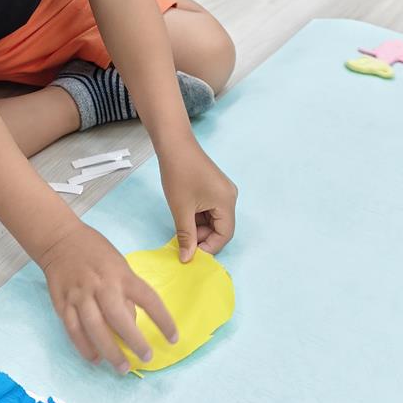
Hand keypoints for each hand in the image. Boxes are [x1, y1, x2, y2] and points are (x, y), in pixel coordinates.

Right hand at [39, 222, 177, 372]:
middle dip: (134, 341)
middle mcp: (101, 285)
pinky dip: (85, 347)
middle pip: (119, 318)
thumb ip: (126, 292)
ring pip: (95, 328)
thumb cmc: (95, 251)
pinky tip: (95, 359)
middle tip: (146, 357)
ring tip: (122, 367)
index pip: (147, 299)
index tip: (173, 338)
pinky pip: (74, 330)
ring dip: (110, 351)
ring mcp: (80, 295)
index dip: (163, 320)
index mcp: (120, 274)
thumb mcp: (119, 264)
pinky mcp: (62, 303)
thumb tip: (130, 324)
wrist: (60, 239)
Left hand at [160, 138, 237, 261]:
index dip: (208, 248)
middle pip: (220, 227)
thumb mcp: (181, 209)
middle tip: (183, 241)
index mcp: (227, 202)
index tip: (190, 253)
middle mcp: (229, 196)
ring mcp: (222, 190)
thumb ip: (186, 236)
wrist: (173, 144)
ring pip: (213, 218)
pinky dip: (197, 215)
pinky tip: (183, 215)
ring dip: (198, 226)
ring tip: (180, 227)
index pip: (224, 235)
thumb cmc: (178, 174)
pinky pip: (209, 208)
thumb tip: (187, 258)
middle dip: (202, 237)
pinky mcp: (213, 186)